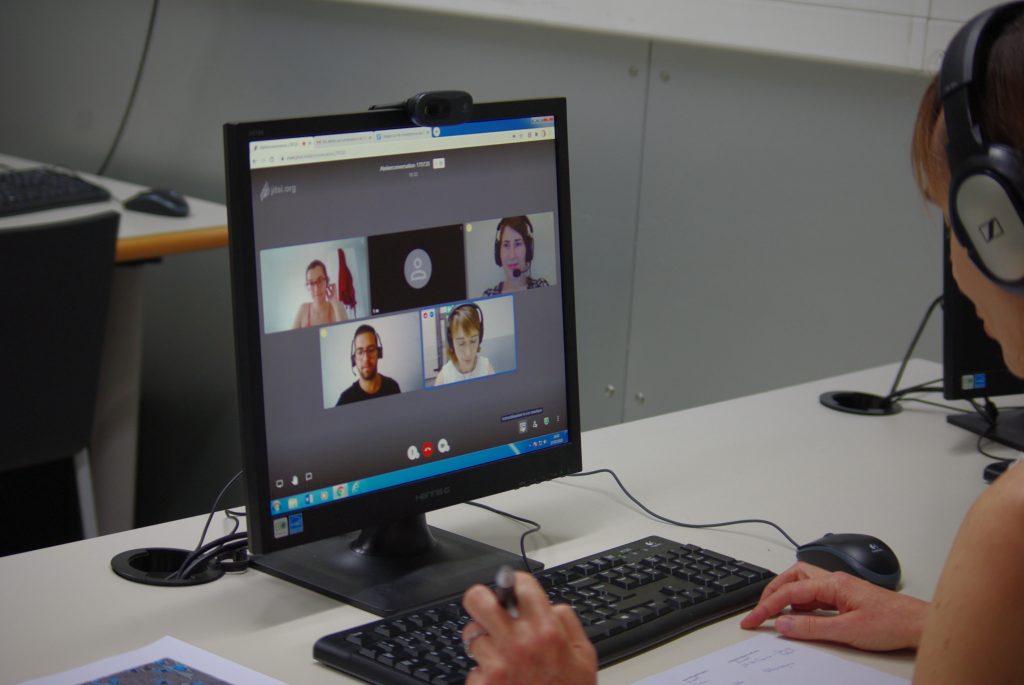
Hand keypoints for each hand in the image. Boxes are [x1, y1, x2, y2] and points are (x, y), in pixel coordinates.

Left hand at [461, 571, 596, 684]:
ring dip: (481, 642)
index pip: (521, 585)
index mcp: (546, 631)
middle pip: (479, 600)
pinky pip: (472, 667)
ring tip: (497, 654)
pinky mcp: (483, 684)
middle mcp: (519, 643)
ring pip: (471, 634)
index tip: (513, 587)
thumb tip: (549, 606)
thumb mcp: (585, 656)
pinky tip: (498, 681)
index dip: (515, 583)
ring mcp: (497, 664)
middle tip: (486, 607)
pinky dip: (482, 673)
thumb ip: (567, 623)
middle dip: (480, 600)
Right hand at [740, 562, 926, 650]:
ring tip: (775, 613)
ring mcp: (842, 588)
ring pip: (804, 583)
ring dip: (786, 596)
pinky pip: (816, 594)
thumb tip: (783, 624)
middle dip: (772, 593)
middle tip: (759, 611)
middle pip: (792, 577)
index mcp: (833, 584)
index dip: (766, 607)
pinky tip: (801, 616)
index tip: (751, 620)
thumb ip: (812, 628)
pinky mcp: (848, 597)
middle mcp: (835, 581)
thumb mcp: (848, 631)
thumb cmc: (893, 623)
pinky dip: (801, 603)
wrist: (921, 625)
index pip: (789, 592)